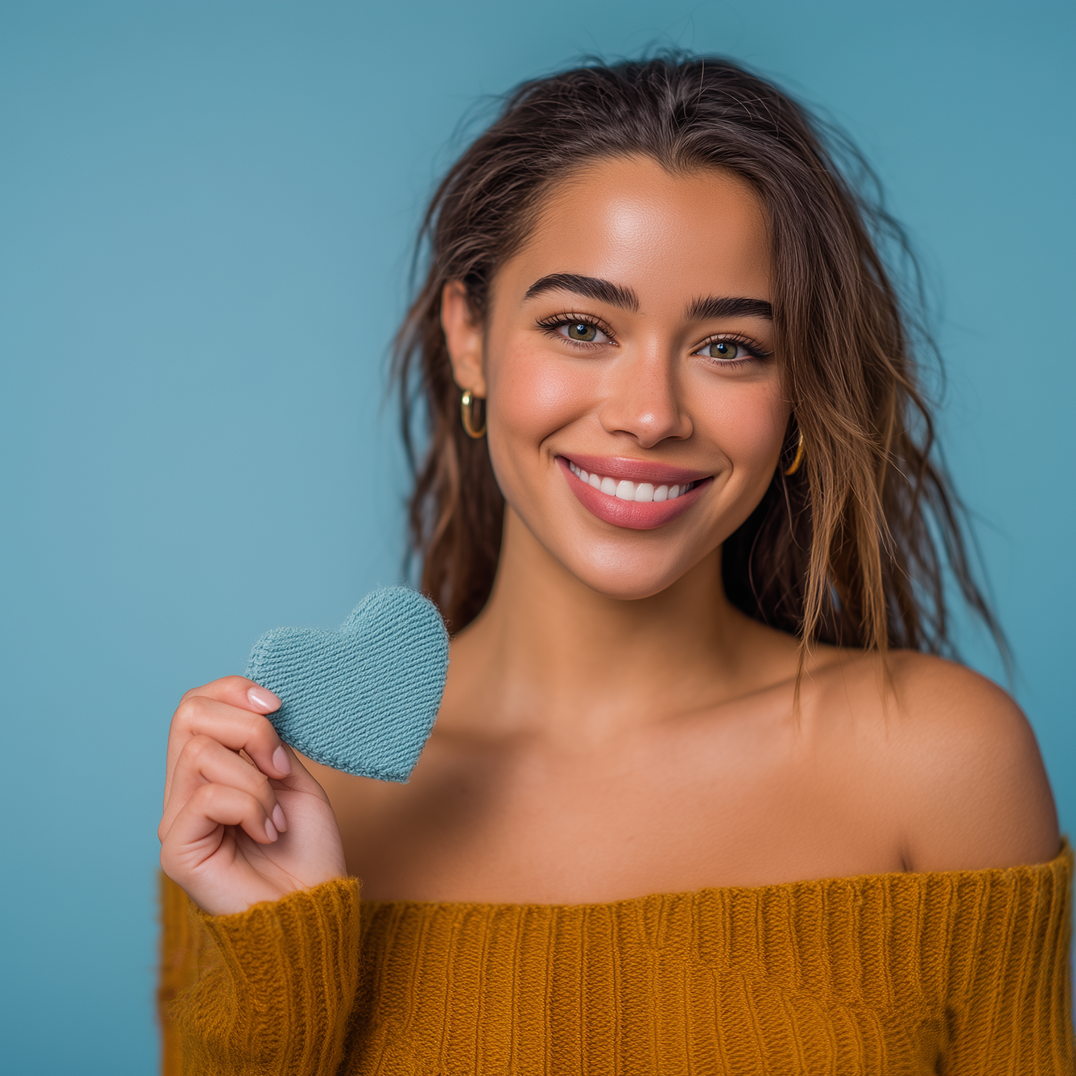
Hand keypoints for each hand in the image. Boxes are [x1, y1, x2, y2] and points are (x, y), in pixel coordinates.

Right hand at [159, 676, 347, 915]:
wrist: (314, 908)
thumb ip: (265, 741)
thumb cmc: (306, 849)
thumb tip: (255, 700)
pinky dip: (250, 806)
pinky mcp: (176, 850)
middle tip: (280, 768)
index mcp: (209, 770)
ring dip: (257, 780)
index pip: (195, 704)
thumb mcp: (292, 777)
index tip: (278, 707)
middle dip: (248, 729)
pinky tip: (268, 833)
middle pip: (188, 715)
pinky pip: (207, 798)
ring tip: (276, 815)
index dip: (234, 690)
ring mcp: (175, 820)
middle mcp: (183, 791)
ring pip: (202, 754)